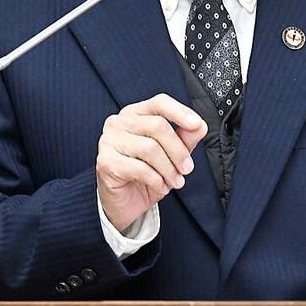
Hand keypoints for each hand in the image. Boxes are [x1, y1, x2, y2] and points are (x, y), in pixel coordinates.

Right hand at [96, 93, 207, 232]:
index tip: (197, 124)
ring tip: (175, 181)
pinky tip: (160, 186)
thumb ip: (185, 137)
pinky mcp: (105, 162)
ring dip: (169, 169)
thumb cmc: (146, 173)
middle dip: (178, 150)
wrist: (124, 202)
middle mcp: (119, 122)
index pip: (160, 102)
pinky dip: (156, 180)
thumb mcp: (170, 154)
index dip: (180, 112)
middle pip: (158, 126)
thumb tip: (200, 126)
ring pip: (150, 148)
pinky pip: (139, 168)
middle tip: (187, 169)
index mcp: (136, 113)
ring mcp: (109, 140)